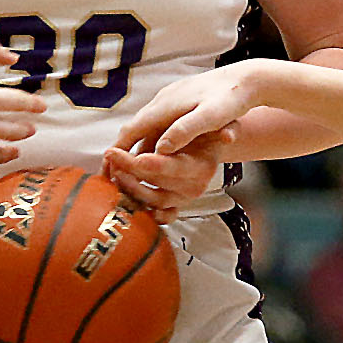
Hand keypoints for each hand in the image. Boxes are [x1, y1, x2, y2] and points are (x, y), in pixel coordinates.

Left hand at [102, 140, 223, 222]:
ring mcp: (181, 198)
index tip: (127, 156)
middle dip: (130, 170)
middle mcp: (193, 186)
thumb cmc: (205, 132)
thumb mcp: (216, 125)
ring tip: (114, 173)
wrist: (209, 144)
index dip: (149, 163)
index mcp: (201, 167)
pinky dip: (146, 212)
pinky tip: (128, 200)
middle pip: (156, 183)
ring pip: (153, 200)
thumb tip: (230, 136)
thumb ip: (223, 130)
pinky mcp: (174, 204)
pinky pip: (160, 216)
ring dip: (131, 189)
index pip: (171, 167)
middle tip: (112, 156)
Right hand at [116, 63, 269, 157]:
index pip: (132, 130)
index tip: (108, 170)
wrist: (250, 79)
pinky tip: (156, 153)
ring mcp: (171, 100)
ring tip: (131, 168)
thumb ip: (185, 132)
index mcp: (166, 105)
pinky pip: (158, 123)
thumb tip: (161, 149)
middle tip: (113, 174)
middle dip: (122, 151)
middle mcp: (163, 100)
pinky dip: (152, 139)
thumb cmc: (232, 99)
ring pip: (147, 126)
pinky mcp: (181, 101)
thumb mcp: (211, 117)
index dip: (118, 151)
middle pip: (135, 128)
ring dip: (138, 146)